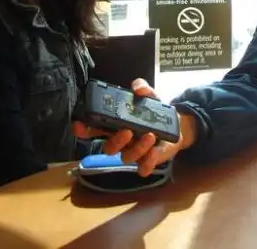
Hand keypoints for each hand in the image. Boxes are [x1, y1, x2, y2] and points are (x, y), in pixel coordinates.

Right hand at [73, 78, 197, 176]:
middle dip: (115, 141)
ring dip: (137, 148)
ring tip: (150, 136)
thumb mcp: (151, 96)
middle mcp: (122, 140)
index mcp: (117, 124)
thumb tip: (138, 88)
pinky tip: (153, 152)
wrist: (177, 125)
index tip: (78, 126)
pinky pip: (143, 168)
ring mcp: (135, 151)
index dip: (84, 129)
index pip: (95, 129)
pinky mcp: (148, 160)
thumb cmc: (156, 111)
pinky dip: (147, 163)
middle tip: (127, 131)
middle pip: (108, 148)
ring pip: (127, 157)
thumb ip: (143, 88)